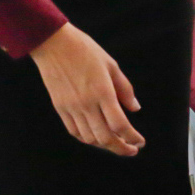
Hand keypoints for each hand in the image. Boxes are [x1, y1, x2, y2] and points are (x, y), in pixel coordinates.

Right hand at [30, 22, 145, 155]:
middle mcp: (86, 103)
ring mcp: (71, 107)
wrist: (54, 45)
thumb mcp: (111, 65)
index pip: (120, 124)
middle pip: (105, 137)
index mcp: (103, 92)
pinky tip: (96, 137)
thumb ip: (125, 89)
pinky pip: (74, 131)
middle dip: (121, 148)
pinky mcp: (60, 108)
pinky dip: (87, 139)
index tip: (140, 142)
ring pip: (89, 138)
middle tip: (132, 149)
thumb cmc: (86, 51)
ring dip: (105, 145)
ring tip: (116, 143)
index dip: (132, 137)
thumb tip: (135, 109)